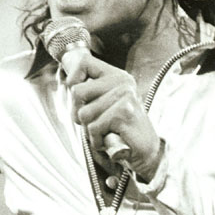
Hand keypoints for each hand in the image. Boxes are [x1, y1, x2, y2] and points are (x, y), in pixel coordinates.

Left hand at [64, 52, 161, 181]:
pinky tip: (110, 141)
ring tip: (106, 133)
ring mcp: (124, 96)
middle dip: (78, 114)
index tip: (80, 98)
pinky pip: (93, 128)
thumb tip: (69, 84)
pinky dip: (97, 141)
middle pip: (77, 92)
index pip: (84, 62)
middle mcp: (122, 82)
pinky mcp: (123, 113)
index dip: (73, 79)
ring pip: (83, 114)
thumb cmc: (120, 130)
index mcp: (117, 76)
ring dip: (90, 131)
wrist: (146, 152)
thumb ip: (89, 92)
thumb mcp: (103, 106)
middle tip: (95, 123)